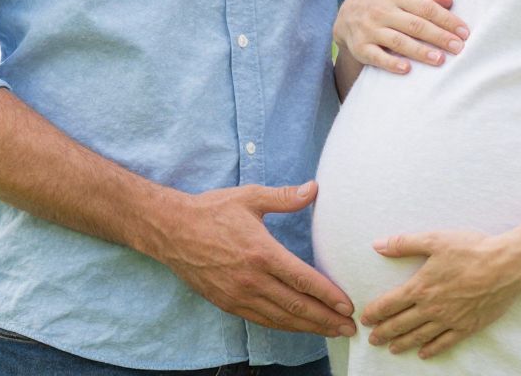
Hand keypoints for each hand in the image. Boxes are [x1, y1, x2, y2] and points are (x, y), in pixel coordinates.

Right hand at [147, 181, 356, 337]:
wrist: (171, 230)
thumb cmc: (212, 211)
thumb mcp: (249, 197)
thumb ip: (284, 197)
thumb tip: (313, 188)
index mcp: (261, 253)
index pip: (303, 280)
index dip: (328, 295)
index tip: (347, 305)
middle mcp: (251, 279)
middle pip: (296, 306)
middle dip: (326, 319)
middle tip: (349, 328)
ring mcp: (238, 295)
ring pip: (280, 318)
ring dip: (309, 328)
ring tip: (331, 332)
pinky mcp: (227, 303)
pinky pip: (262, 320)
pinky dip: (284, 326)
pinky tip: (298, 328)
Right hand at [334, 0, 469, 74]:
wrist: (348, 12)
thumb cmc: (385, 1)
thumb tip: (449, 0)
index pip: (426, 8)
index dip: (447, 20)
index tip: (464, 32)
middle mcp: (382, 10)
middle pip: (415, 25)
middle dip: (439, 37)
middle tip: (459, 48)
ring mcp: (370, 29)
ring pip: (398, 41)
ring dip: (420, 51)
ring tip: (440, 59)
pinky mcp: (361, 47)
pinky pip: (377, 57)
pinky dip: (391, 63)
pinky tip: (407, 69)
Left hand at [360, 230, 520, 358]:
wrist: (506, 266)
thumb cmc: (471, 249)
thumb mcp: (435, 239)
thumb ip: (404, 243)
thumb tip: (377, 245)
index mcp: (420, 287)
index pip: (389, 304)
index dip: (375, 313)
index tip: (365, 319)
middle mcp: (432, 308)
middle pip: (400, 324)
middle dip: (384, 332)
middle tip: (372, 340)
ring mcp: (450, 320)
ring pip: (420, 336)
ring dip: (403, 343)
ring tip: (392, 348)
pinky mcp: (467, 326)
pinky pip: (445, 342)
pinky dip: (432, 349)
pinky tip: (424, 353)